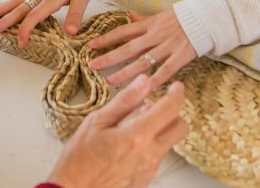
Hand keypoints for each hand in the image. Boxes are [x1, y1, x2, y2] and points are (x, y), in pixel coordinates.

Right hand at [0, 0, 98, 45]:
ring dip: (2, 10)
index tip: (20, 43)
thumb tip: (70, 33)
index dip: (25, 30)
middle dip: (4, 21)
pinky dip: (11, 3)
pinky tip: (6, 6)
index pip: (33, 16)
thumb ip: (76, 14)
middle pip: (19, 9)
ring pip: (17, 2)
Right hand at [46, 75, 187, 187]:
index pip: (170, 110)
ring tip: (134, 126)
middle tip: (156, 107)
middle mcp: (149, 155)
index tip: (175, 87)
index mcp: (137, 137)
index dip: (176, 94)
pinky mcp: (145, 180)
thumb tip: (143, 82)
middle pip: (180, 128)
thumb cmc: (79, 160)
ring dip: (159, 131)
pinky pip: (156, 158)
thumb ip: (124, 101)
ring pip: (168, 143)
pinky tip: (129, 145)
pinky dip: (150, 147)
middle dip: (174, 114)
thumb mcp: (97, 122)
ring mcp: (149, 170)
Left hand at [88, 8, 196, 86]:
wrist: (207, 16)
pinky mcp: (181, 56)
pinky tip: (144, 89)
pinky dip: (155, 80)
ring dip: (126, 72)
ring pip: (143, 61)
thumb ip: (144, 19)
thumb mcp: (161, 14)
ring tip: (111, 81)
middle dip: (109, 57)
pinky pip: (166, 70)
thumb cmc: (184, 16)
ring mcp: (168, 46)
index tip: (90, 46)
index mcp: (150, 25)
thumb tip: (128, 15)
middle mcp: (155, 36)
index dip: (106, 39)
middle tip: (92, 66)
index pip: (123, 32)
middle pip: (128, 48)